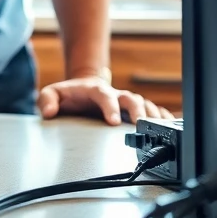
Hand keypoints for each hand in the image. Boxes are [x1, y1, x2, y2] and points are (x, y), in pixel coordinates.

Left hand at [37, 76, 173, 125]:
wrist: (83, 89)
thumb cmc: (69, 95)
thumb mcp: (53, 94)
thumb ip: (47, 100)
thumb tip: (48, 112)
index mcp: (96, 90)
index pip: (104, 95)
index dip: (110, 106)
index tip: (114, 121)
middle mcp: (115, 94)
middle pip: (131, 97)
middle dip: (137, 110)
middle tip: (141, 124)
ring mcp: (126, 101)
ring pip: (144, 104)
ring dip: (152, 114)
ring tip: (158, 128)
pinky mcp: (134, 109)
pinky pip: (152, 110)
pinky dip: (162, 116)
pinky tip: (169, 125)